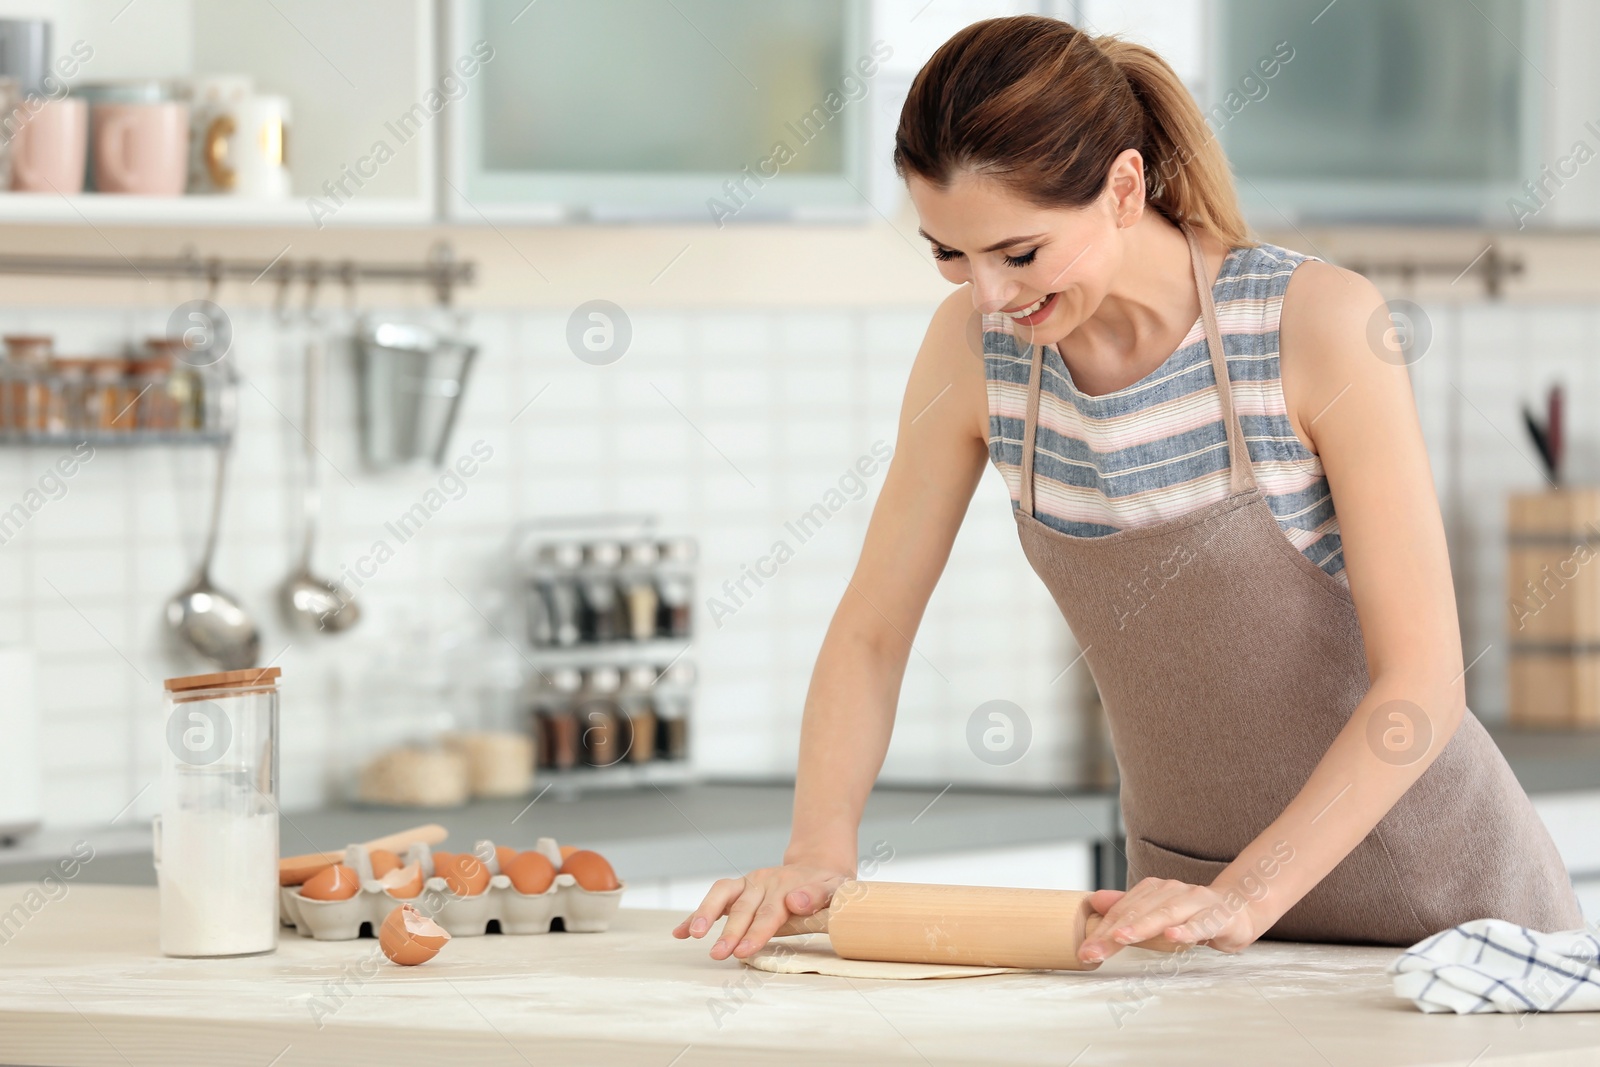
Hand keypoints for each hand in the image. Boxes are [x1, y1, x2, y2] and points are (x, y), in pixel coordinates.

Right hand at [671, 863, 851, 960]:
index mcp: (786, 886)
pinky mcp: (738, 890)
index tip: (744, 951)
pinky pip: (715, 899)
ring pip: (722, 894)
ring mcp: (748, 884)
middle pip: (743, 908)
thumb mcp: (836, 889)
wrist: (818, 868)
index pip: (769, 913)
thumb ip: (818, 896)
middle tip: (718, 954)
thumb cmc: (828, 887)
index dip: (756, 933)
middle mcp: (763, 883)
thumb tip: (797, 901)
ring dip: (706, 914)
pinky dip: (696, 915)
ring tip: (693, 935)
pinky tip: (680, 932)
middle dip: (729, 933)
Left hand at [1077, 877, 1259, 962]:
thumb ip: (1127, 907)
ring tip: (1121, 937)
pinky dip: (1187, 930)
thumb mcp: (1157, 911)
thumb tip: (1095, 901)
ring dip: (1142, 926)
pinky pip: (1201, 924)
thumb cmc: (1193, 914)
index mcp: (1155, 890)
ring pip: (1166, 914)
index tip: (1085, 951)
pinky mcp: (1219, 916)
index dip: (1102, 930)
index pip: (1123, 911)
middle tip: (1093, 951)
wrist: (1239, 908)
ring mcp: (1196, 902)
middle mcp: (1173, 891)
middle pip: (1139, 913)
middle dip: (1113, 933)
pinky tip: (1173, 936)